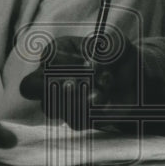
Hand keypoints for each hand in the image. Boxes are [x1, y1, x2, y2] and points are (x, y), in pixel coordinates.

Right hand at [18, 34, 139, 129]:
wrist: (135, 79)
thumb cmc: (119, 56)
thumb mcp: (116, 44)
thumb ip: (106, 49)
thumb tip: (93, 65)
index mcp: (57, 51)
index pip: (47, 58)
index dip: (67, 64)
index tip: (89, 65)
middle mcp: (51, 75)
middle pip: (29, 87)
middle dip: (51, 88)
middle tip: (75, 86)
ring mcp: (59, 99)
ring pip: (49, 108)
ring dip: (77, 102)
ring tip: (100, 93)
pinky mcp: (74, 117)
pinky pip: (73, 121)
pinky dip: (91, 113)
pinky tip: (104, 103)